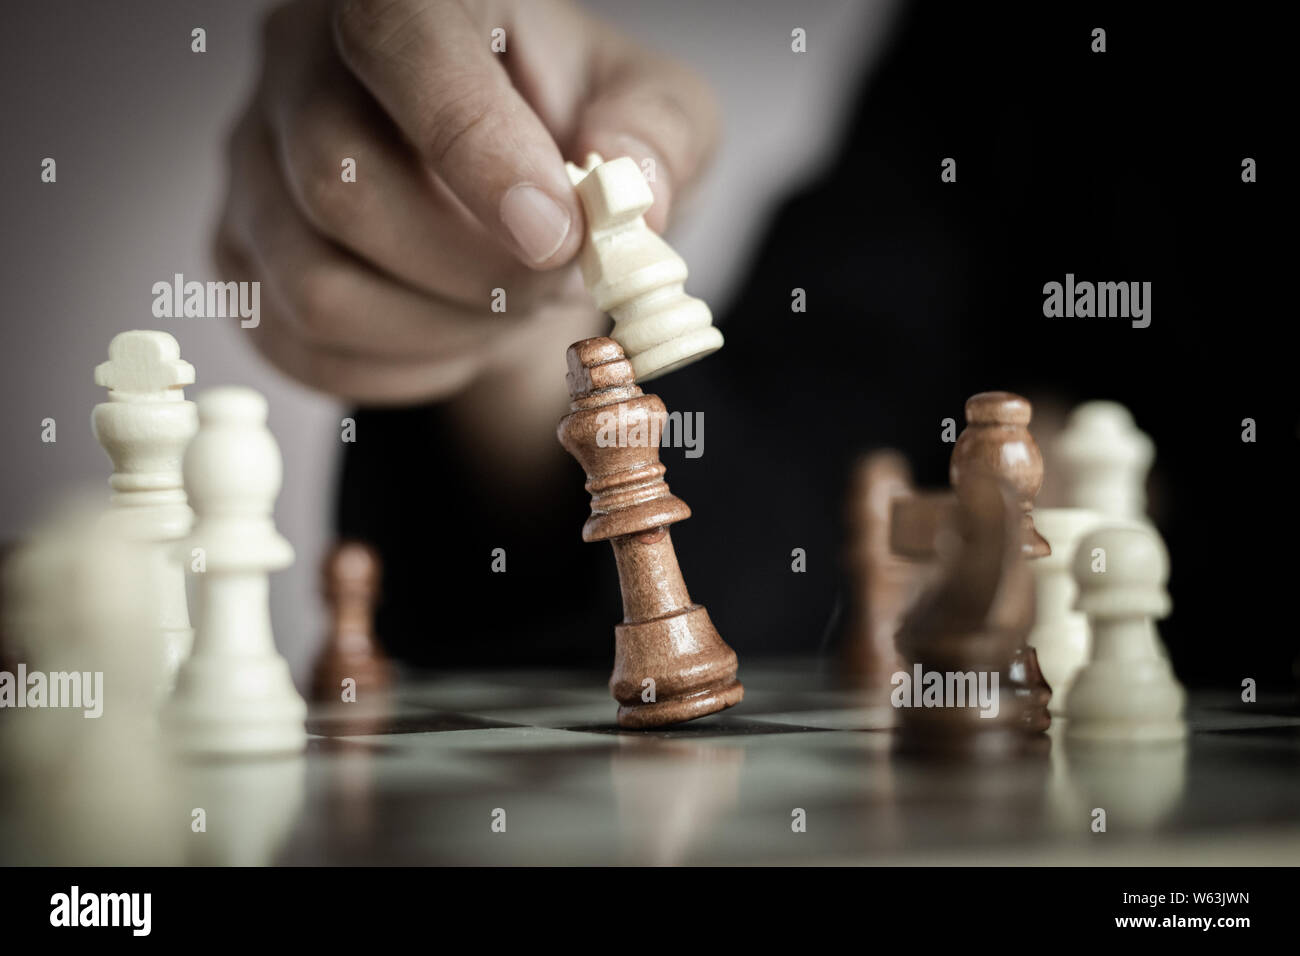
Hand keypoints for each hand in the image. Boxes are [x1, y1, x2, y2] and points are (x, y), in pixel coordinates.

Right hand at [215, 0, 718, 405]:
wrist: (515, 207)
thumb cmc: (575, 143)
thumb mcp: (655, 117)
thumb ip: (657, 138)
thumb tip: (630, 193)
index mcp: (410, 0)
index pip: (398, 41)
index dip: (473, 145)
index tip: (555, 234)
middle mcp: (302, 66)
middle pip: (341, 184)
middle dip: (472, 270)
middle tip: (551, 282)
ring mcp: (255, 167)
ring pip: (316, 286)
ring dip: (441, 329)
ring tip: (507, 307)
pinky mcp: (243, 259)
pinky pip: (306, 349)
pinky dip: (405, 367)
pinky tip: (456, 330)